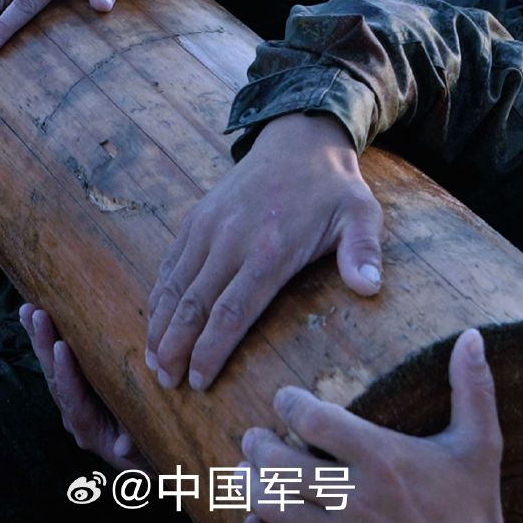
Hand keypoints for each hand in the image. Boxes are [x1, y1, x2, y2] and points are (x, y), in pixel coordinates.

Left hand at [20, 303, 141, 471]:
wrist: (139, 461)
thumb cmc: (144, 458)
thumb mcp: (143, 457)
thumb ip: (134, 449)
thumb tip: (125, 447)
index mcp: (87, 429)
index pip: (72, 398)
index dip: (66, 374)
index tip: (61, 348)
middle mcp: (74, 413)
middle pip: (55, 377)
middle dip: (44, 346)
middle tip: (35, 315)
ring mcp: (72, 400)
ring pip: (52, 367)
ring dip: (39, 338)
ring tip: (28, 310)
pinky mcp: (77, 388)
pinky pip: (58, 363)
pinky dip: (48, 340)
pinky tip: (37, 317)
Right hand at [148, 113, 382, 390]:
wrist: (299, 139)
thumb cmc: (334, 189)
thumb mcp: (360, 215)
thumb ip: (363, 252)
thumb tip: (369, 288)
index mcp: (270, 249)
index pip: (232, 311)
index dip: (210, 350)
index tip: (199, 382)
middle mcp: (231, 239)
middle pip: (193, 304)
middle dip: (176, 347)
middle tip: (167, 383)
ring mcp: (208, 227)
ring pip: (174, 286)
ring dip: (160, 328)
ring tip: (154, 364)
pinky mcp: (196, 219)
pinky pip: (170, 264)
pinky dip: (157, 297)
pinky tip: (153, 325)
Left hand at [237, 330, 503, 522]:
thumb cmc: (473, 508)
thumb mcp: (481, 447)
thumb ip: (473, 390)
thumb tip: (472, 336)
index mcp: (383, 458)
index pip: (313, 420)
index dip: (288, 403)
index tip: (285, 399)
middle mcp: (355, 496)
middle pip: (279, 464)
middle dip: (257, 445)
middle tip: (254, 437)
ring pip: (271, 506)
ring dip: (250, 486)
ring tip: (246, 473)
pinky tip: (263, 516)